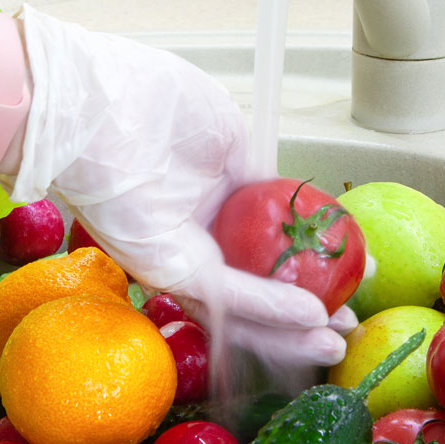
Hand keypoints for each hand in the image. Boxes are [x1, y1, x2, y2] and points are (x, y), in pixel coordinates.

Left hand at [0, 6, 350, 366]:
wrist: (95, 102)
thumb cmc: (150, 99)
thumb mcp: (225, 129)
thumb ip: (256, 171)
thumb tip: (281, 195)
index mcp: (210, 198)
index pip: (264, 245)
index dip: (306, 263)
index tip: (348, 271)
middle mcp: (194, 234)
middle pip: (256, 286)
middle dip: (303, 313)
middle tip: (345, 326)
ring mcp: (178, 254)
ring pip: (240, 306)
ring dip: (289, 330)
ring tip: (334, 344)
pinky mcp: (163, 267)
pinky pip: (223, 294)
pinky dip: (266, 308)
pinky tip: (307, 316)